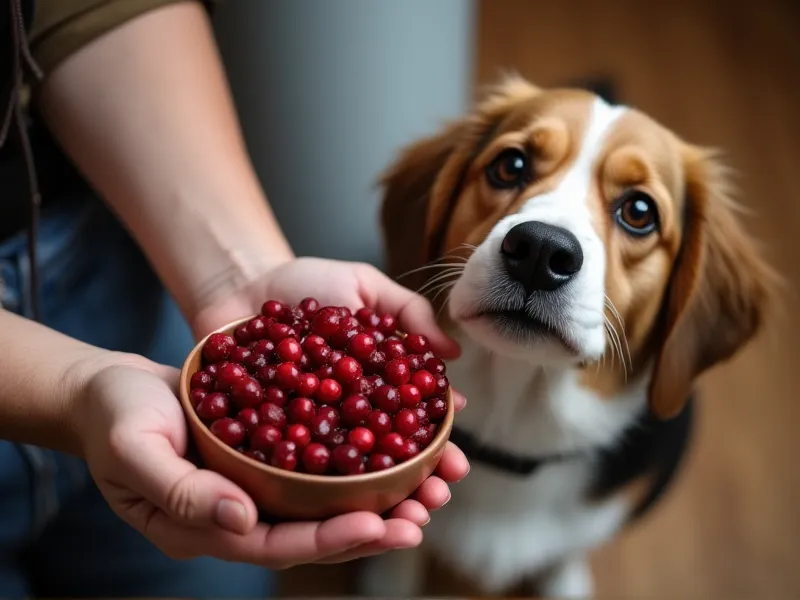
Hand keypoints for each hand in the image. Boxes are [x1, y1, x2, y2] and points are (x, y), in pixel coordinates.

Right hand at [74, 355, 454, 567]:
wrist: (109, 388)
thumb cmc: (111, 418)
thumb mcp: (135, 450)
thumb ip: (183, 490)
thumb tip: (243, 520)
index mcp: (205, 525)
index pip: (274, 544)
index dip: (327, 538)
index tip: (377, 525)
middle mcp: (236, 513)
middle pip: (310, 530)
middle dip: (369, 527)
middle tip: (421, 516)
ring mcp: (252, 485)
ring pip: (321, 500)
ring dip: (373, 496)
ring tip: (425, 487)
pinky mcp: (263, 454)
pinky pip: (313, 463)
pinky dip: (351, 458)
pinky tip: (390, 445)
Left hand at [191, 257, 469, 525]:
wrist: (240, 283)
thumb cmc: (307, 284)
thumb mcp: (363, 287)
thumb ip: (407, 314)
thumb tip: (453, 351)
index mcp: (376, 387)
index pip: (413, 425)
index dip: (438, 448)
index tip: (455, 467)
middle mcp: (345, 417)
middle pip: (385, 462)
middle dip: (413, 487)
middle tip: (431, 503)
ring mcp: (305, 433)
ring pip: (343, 478)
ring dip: (371, 504)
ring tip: (394, 520)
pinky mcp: (263, 441)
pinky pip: (286, 468)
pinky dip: (306, 489)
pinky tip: (326, 510)